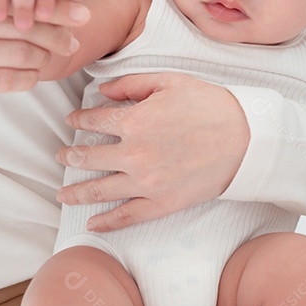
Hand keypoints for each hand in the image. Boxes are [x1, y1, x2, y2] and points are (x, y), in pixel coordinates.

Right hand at [0, 0, 88, 107]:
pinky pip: (4, 79)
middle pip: (16, 25)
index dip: (52, 6)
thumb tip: (72, 4)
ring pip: (14, 53)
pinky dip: (28, 77)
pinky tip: (34, 73)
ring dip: (42, 56)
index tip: (80, 14)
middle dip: (53, 33)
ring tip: (51, 56)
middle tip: (73, 40)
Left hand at [55, 73, 250, 231]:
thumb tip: (102, 89)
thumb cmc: (210, 105)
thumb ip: (131, 84)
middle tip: (61, 157)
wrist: (245, 139)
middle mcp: (133, 155)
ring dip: (76, 193)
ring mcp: (145, 183)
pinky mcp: (161, 203)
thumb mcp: (169, 82)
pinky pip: (126, 216)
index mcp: (133, 122)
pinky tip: (92, 224)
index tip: (72, 121)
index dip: (78, 120)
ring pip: (99, 190)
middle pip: (88, 158)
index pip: (93, 122)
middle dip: (69, 157)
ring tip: (62, 194)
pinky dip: (106, 222)